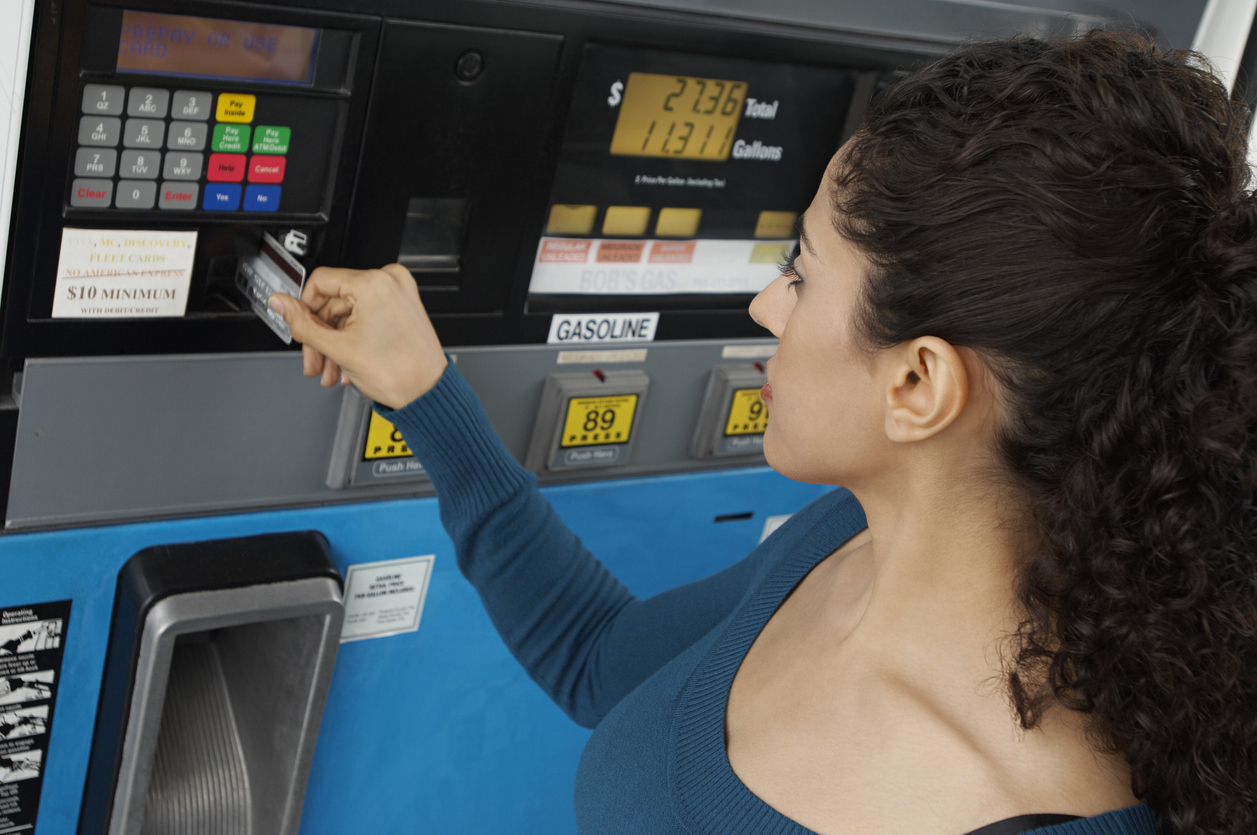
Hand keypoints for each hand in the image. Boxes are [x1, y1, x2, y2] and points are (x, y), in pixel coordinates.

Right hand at [269, 263, 447, 408]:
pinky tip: (347, 363)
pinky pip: (366, 316)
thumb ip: (303, 324)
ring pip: (348, 313)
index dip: (304, 308)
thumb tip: (281, 304)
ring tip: (330, 368)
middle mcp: (389, 281)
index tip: (300, 327)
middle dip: (320, 336)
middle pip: (334, 302)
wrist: (428, 393)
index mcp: (374, 283)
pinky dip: (353, 339)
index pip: (320, 281)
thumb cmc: (399, 373)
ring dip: (335, 343)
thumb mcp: (338, 348)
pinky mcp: (403, 306)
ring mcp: (399, 293)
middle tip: (314, 358)